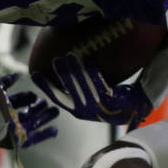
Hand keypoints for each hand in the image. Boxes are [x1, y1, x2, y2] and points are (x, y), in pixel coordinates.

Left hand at [0, 72, 59, 148]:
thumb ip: (7, 82)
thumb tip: (17, 76)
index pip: (15, 102)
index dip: (26, 98)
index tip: (35, 94)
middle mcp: (6, 120)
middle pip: (24, 113)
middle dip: (37, 108)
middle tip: (47, 102)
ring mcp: (11, 131)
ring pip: (31, 124)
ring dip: (44, 118)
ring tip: (55, 111)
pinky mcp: (16, 142)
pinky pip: (32, 139)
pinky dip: (44, 135)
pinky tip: (55, 130)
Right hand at [30, 53, 153, 130]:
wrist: (133, 110)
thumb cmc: (109, 101)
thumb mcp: (89, 96)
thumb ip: (76, 87)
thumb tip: (61, 67)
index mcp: (77, 111)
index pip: (57, 98)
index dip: (45, 87)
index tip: (34, 74)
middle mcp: (85, 111)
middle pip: (70, 91)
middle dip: (62, 75)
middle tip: (56, 59)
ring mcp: (98, 109)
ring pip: (83, 87)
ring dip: (75, 71)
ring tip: (70, 55)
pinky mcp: (111, 104)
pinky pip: (101, 86)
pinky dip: (93, 74)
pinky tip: (88, 62)